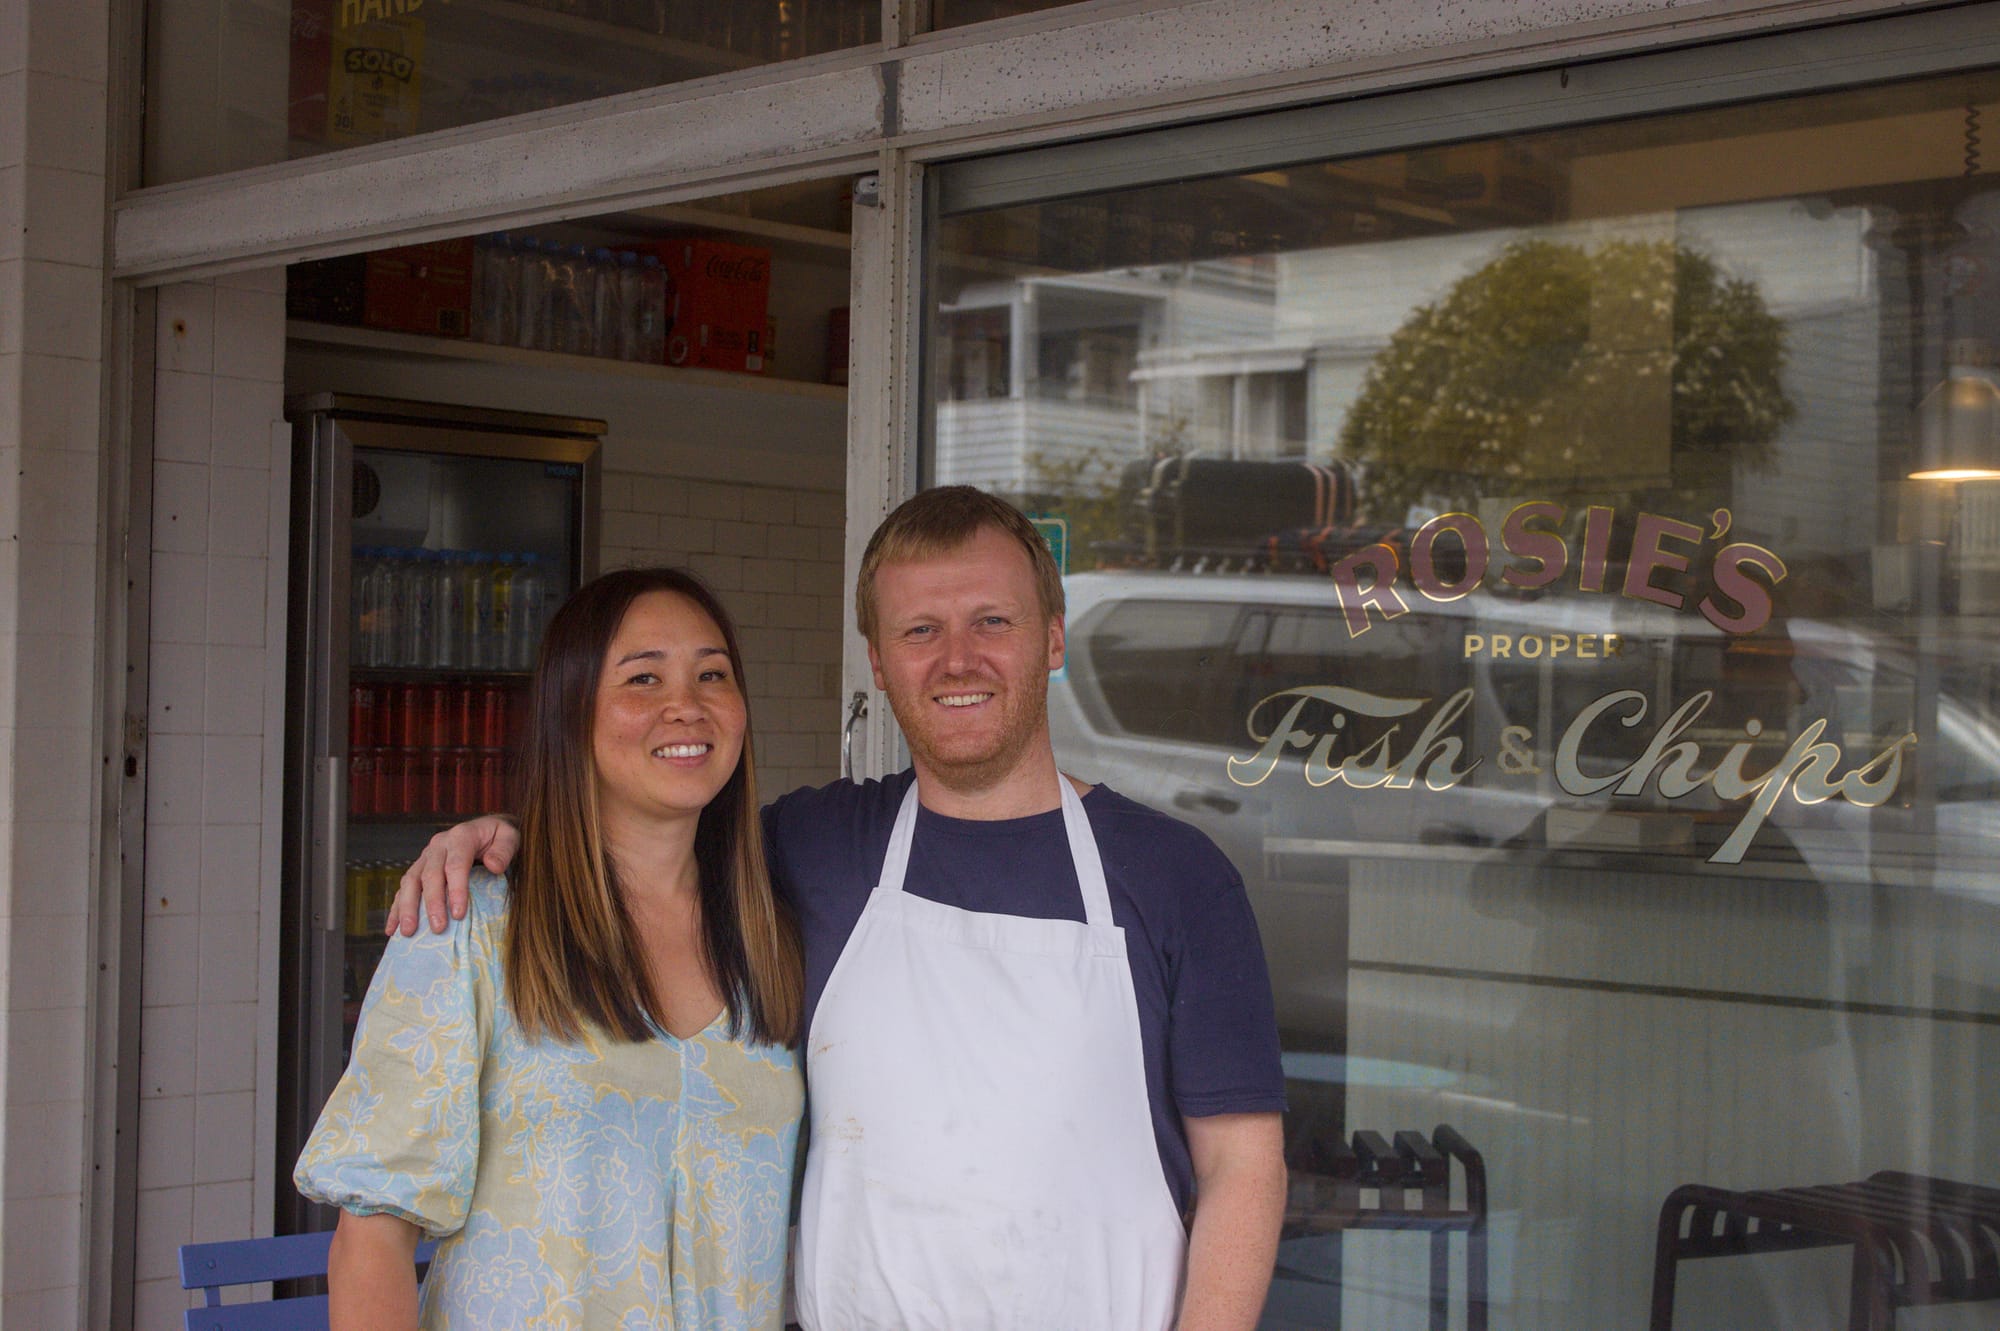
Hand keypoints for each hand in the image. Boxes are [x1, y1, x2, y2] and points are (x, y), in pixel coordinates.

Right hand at [388, 816, 519, 934]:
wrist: (487, 830)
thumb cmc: (500, 837)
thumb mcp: (510, 837)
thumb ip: (504, 850)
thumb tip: (493, 866)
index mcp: (461, 836)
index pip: (456, 864)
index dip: (456, 890)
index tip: (459, 914)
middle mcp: (439, 845)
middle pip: (430, 875)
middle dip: (432, 903)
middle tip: (437, 928)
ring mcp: (425, 857)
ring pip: (411, 881)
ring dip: (407, 908)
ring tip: (408, 932)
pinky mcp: (418, 869)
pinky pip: (403, 889)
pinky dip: (396, 909)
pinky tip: (392, 929)